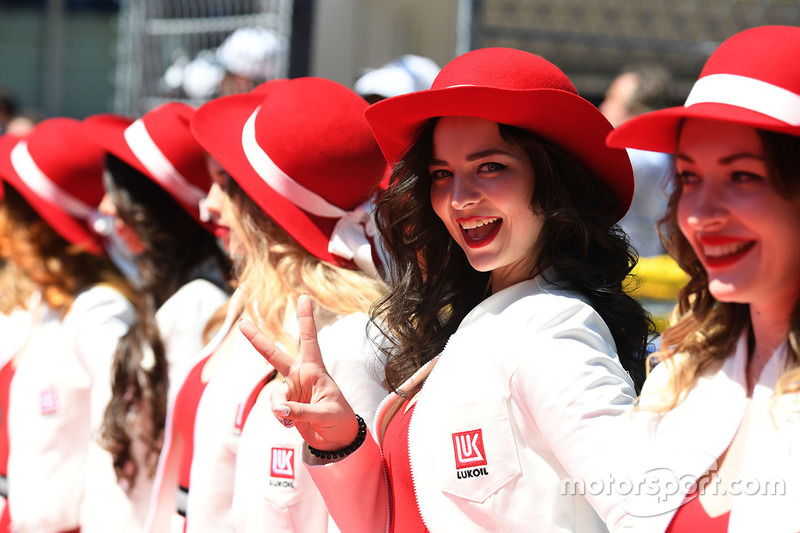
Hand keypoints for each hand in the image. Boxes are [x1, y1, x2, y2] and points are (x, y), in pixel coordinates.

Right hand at [239, 294, 358, 450]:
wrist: (337, 439)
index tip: (303, 297)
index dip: (306, 319)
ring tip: (290, 421)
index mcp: (315, 370)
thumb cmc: (339, 420)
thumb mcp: (325, 414)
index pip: (309, 340)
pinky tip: (289, 424)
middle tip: (242, 324)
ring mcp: (291, 390)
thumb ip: (301, 411)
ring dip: (278, 407)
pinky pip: (274, 409)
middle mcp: (300, 376)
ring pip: (274, 394)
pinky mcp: (286, 405)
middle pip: (275, 355)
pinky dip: (279, 417)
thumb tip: (278, 409)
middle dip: (257, 340)